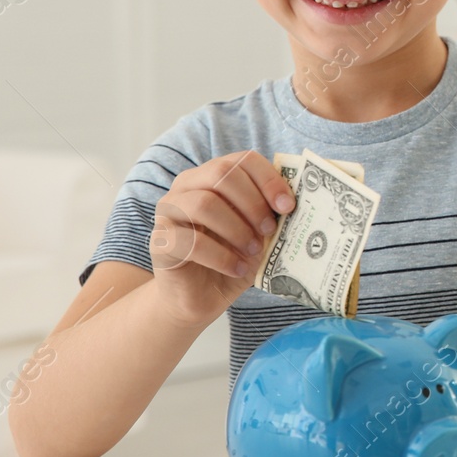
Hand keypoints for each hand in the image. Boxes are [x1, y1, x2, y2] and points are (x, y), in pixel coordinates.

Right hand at [149, 150, 292, 328]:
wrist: (200, 297)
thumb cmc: (233, 258)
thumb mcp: (259, 233)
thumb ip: (272, 214)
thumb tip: (297, 203)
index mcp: (214, 176)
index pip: (243, 159)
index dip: (269, 179)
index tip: (288, 206)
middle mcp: (187, 186)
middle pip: (221, 173)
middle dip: (253, 203)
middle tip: (269, 230)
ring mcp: (168, 211)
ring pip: (203, 204)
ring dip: (237, 229)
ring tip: (254, 251)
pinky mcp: (160, 241)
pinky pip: (190, 241)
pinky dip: (221, 256)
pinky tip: (238, 268)